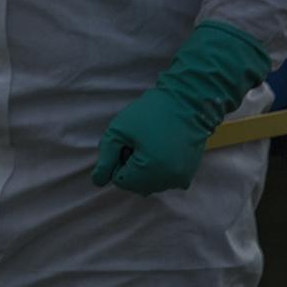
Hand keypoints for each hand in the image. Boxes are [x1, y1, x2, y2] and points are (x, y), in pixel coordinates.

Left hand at [92, 22, 270, 195]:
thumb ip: (106, 157)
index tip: (128, 142)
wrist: (187, 102)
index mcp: (151, 171)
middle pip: (136, 185)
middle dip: (132, 167)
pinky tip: (163, 149)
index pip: (120, 180)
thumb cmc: (151, 112)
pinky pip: (165, 179)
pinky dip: (159, 169)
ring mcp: (181, 179)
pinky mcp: (188, 174)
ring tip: (152, 144)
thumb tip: (99, 181)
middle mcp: (168, 181)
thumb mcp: (119, 130)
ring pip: (150, 184)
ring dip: (145, 169)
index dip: (119, 160)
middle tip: (139, 142)